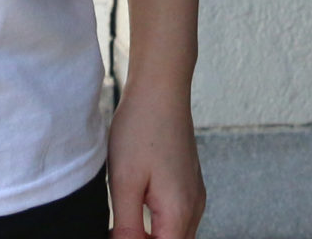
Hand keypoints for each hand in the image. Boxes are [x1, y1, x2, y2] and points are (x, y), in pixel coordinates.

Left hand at [107, 80, 204, 238]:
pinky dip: (157, 219)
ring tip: (122, 217)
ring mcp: (194, 195)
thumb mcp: (124, 180)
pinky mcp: (188, 182)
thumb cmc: (140, 128)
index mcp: (180, 214)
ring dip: (150, 233)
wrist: (160, 88)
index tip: (117, 231)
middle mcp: (194, 209)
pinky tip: (136, 202)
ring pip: (174, 233)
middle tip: (118, 225)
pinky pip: (176, 214)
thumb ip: (128, 226)